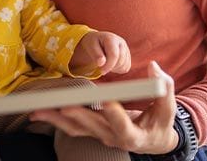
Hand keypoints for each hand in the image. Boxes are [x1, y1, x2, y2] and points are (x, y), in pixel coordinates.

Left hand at [30, 61, 179, 153]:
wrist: (153, 140)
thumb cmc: (161, 122)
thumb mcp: (167, 108)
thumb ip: (164, 87)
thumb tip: (154, 67)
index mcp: (133, 135)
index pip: (122, 125)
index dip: (114, 114)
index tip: (107, 102)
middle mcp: (113, 138)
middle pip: (92, 127)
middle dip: (77, 115)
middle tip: (64, 105)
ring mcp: (100, 136)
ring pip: (76, 129)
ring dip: (56, 120)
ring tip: (38, 111)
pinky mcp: (92, 131)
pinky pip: (71, 127)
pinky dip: (54, 120)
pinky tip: (39, 114)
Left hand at [69, 31, 130, 75]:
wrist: (98, 41)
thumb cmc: (94, 43)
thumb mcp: (90, 46)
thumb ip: (96, 55)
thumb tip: (101, 63)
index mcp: (111, 38)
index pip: (114, 55)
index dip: (108, 66)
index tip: (101, 71)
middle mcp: (121, 42)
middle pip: (120, 61)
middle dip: (110, 67)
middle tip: (101, 67)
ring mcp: (126, 49)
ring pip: (124, 65)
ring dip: (114, 68)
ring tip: (105, 64)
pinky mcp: (128, 55)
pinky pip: (126, 67)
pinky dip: (118, 69)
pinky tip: (111, 65)